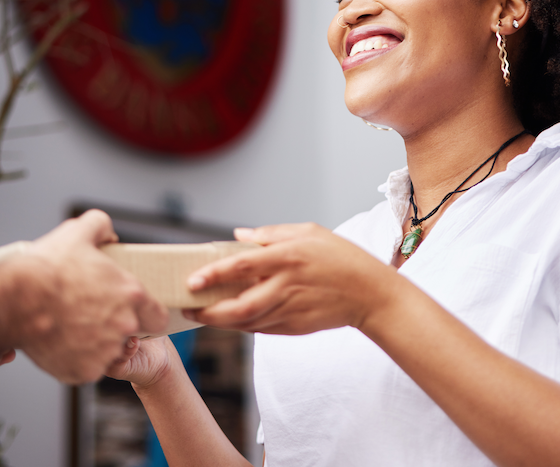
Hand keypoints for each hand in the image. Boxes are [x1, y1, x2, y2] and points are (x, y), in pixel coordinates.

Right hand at [19, 210, 168, 384]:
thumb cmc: (46, 268)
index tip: (131, 310)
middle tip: (91, 314)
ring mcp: (104, 352)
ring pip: (107, 352)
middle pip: (131, 334)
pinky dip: (76, 358)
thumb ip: (101, 226)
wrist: (13, 303)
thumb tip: (108, 234)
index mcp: (131, 294)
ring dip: (96, 343)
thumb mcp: (78, 231)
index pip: (158, 316)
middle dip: (117, 326)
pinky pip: (86, 367)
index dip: (146, 313)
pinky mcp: (83, 372)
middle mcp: (123, 326)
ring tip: (71, 325)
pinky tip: (61, 340)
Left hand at [185, 223, 399, 334]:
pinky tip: (229, 319)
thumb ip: (270, 233)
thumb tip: (237, 235)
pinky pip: (261, 329)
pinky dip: (242, 326)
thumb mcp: (308, 232)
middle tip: (188, 308)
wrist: (371, 294)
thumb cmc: (341, 257)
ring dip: (220, 322)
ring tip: (201, 314)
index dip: (213, 274)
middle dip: (208, 312)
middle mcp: (286, 285)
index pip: (241, 266)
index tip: (192, 281)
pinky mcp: (295, 327)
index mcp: (287, 257)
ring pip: (246, 323)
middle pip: (238, 306)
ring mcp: (291, 310)